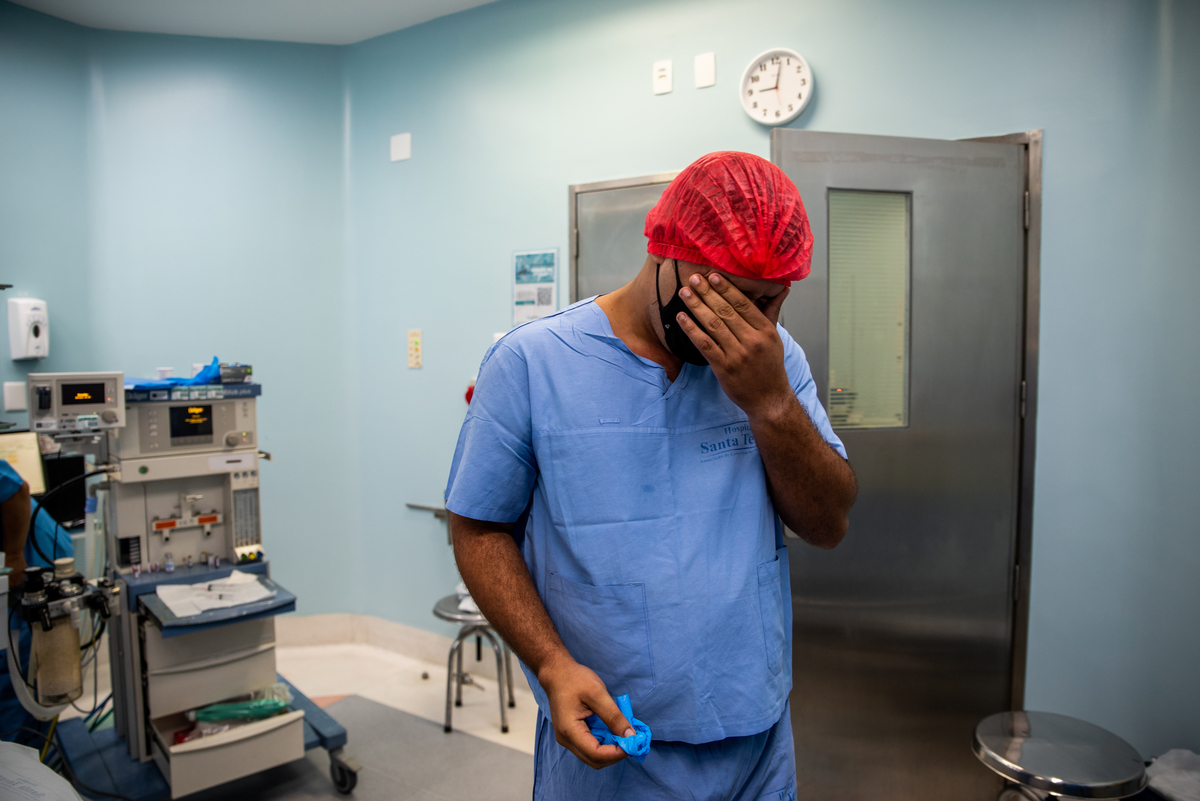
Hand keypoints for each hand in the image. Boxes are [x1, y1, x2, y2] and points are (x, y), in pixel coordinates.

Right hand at [538, 653, 632, 768]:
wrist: (557, 673)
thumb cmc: (575, 680)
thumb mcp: (598, 694)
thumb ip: (614, 716)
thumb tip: (630, 736)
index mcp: (570, 731)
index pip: (596, 754)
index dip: (617, 753)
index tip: (633, 743)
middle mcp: (566, 740)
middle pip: (594, 760)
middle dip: (615, 754)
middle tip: (631, 740)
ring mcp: (567, 739)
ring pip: (592, 756)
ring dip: (610, 751)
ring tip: (623, 735)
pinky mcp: (571, 735)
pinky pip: (589, 747)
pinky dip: (604, 744)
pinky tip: (612, 731)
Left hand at [677, 273, 792, 417]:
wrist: (768, 399)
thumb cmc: (770, 366)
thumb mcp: (774, 339)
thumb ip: (771, 313)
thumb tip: (781, 288)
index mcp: (765, 331)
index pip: (744, 304)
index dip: (726, 288)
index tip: (713, 275)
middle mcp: (752, 341)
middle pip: (726, 311)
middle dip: (708, 293)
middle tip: (694, 278)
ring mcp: (737, 355)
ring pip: (713, 325)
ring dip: (696, 307)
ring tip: (685, 293)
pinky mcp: (723, 367)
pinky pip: (704, 344)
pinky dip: (692, 330)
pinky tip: (682, 318)